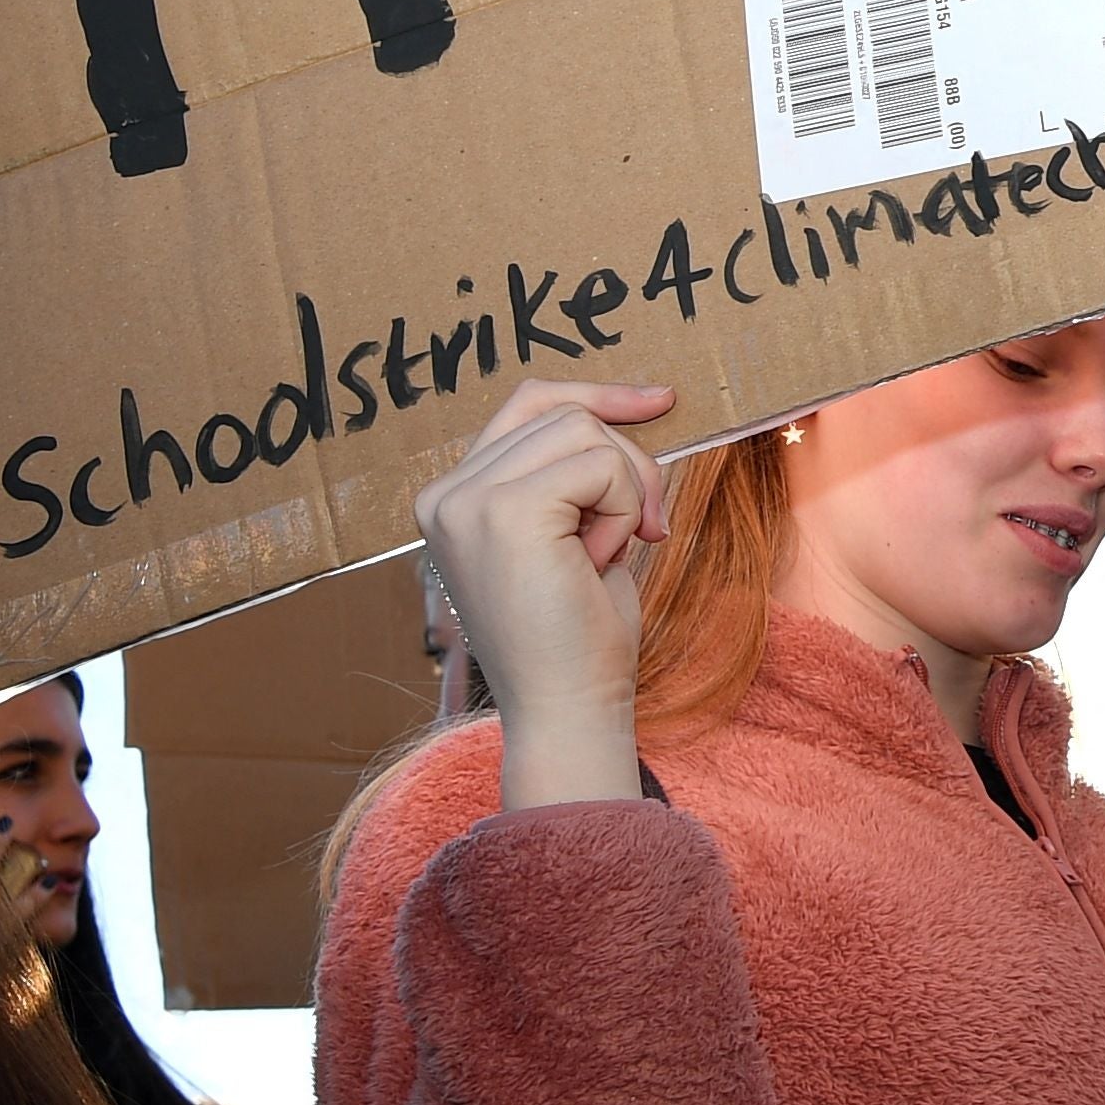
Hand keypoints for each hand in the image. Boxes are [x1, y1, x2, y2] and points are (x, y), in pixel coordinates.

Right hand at [413, 378, 678, 809]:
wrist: (567, 708)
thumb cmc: (579, 634)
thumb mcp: (571, 534)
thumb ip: (572, 473)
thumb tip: (634, 403)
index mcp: (451, 497)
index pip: (528, 404)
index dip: (597, 395)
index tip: (660, 401)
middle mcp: (444, 493)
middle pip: (565, 414)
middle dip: (626, 467)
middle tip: (639, 535)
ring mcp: (466, 500)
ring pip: (587, 433)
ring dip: (624, 494)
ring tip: (603, 556)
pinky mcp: (503, 511)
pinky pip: (601, 465)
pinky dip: (623, 511)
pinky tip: (600, 563)